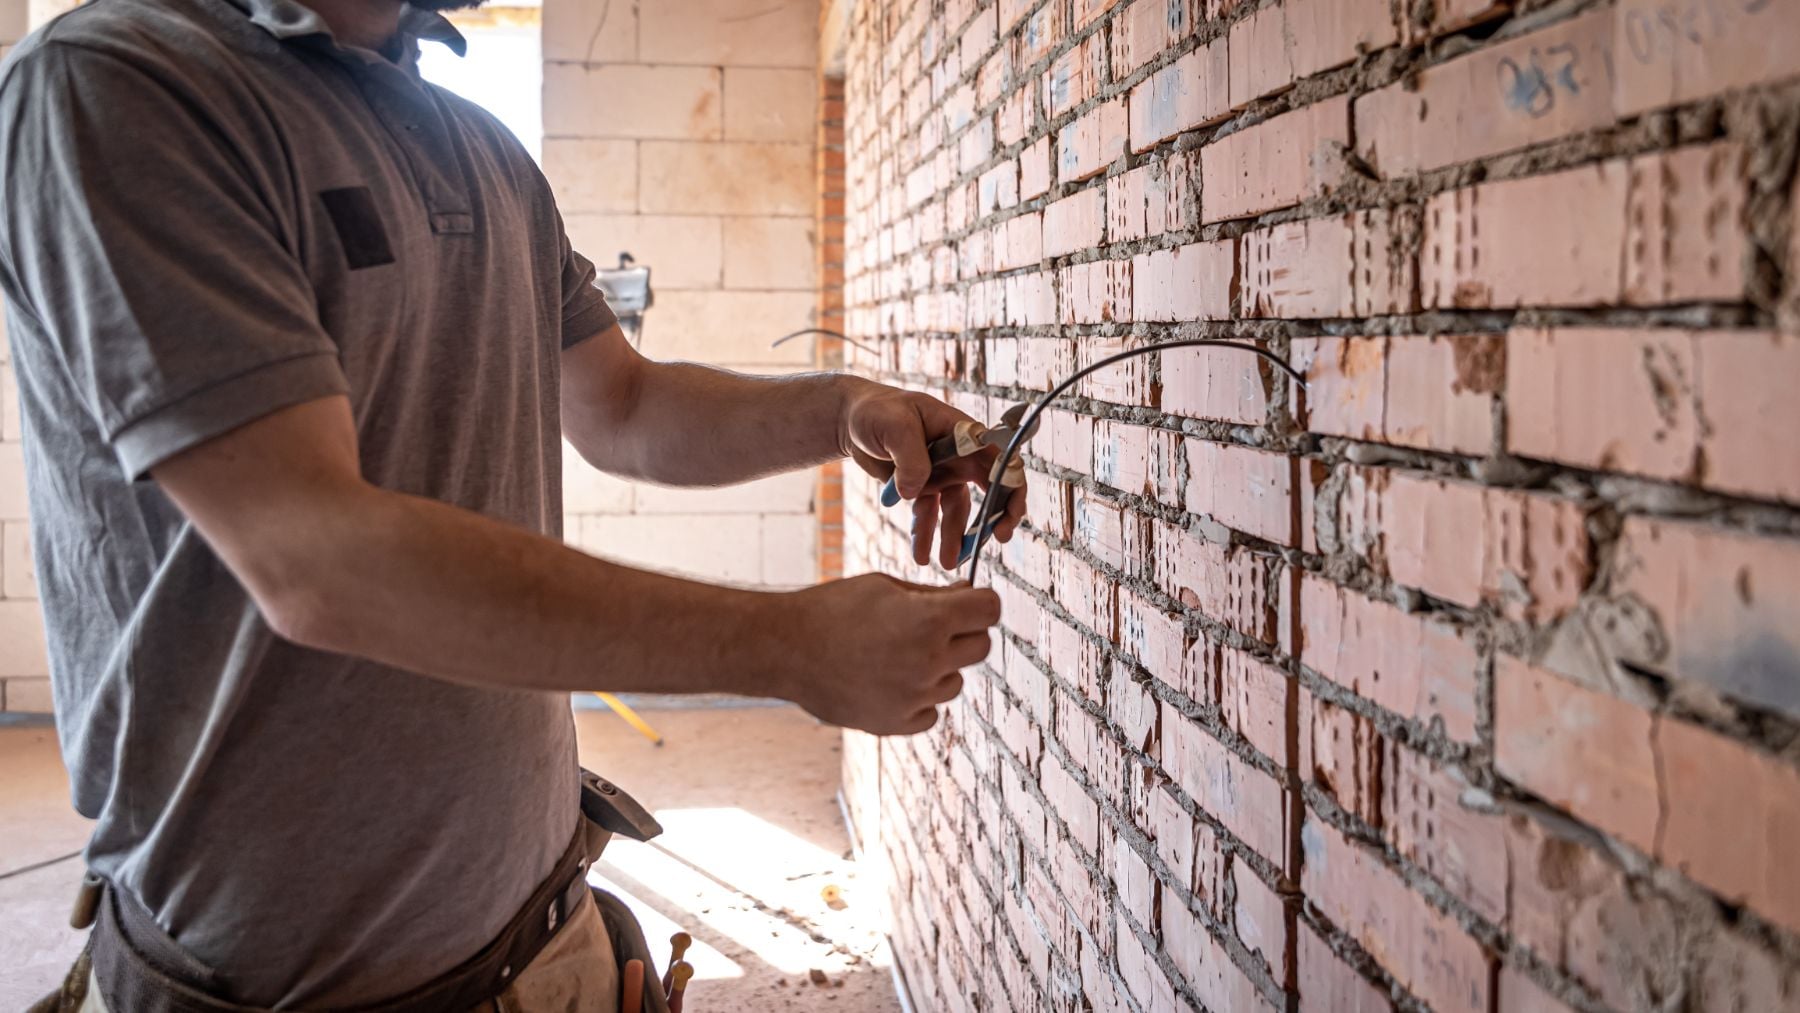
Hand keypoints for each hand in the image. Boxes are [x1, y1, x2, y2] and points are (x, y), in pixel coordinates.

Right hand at [777, 574, 999, 734]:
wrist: (785, 649)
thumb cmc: (833, 609)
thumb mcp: (884, 587)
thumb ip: (933, 596)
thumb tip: (970, 597)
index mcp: (929, 620)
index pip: (990, 610)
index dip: (980, 603)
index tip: (967, 603)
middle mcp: (929, 661)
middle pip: (981, 646)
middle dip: (963, 633)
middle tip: (930, 627)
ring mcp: (914, 697)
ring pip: (955, 681)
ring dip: (938, 667)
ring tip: (896, 654)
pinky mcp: (896, 723)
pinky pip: (931, 711)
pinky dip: (918, 698)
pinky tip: (888, 680)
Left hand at [842, 382, 1027, 567]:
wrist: (853, 421)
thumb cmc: (878, 411)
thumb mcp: (894, 425)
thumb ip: (910, 457)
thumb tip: (915, 492)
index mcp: (962, 433)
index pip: (1000, 458)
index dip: (1012, 485)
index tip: (1008, 514)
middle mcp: (959, 456)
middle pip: (988, 489)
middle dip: (993, 517)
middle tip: (994, 540)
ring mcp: (943, 474)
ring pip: (956, 511)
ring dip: (953, 537)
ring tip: (946, 562)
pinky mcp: (923, 489)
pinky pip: (929, 516)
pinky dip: (925, 536)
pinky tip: (920, 554)